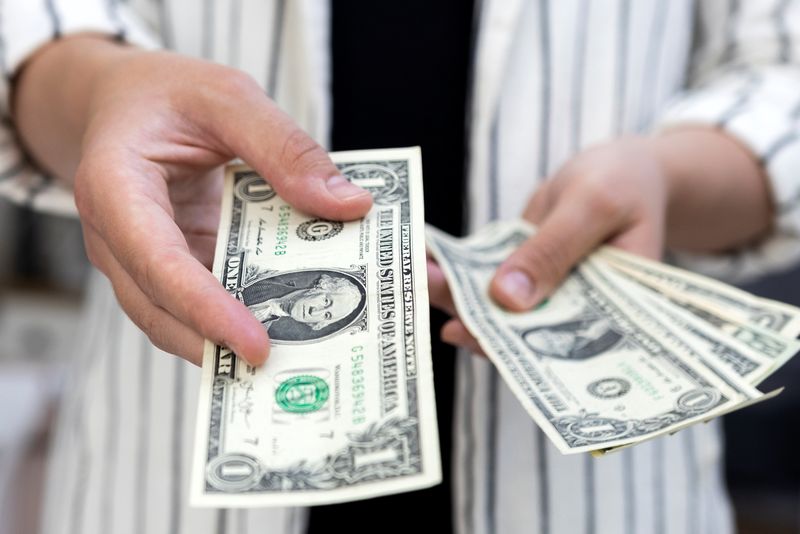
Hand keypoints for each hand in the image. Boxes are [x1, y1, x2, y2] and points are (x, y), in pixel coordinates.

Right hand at [17, 39, 371, 365]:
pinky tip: (293, 325)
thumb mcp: (226, 97)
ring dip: (236, 344)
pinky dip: (243, 318)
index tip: (257, 345)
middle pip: (164, 311)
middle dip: (226, 346)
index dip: (203, 308)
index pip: (155, 262)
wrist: (123, 104)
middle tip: (297, 369)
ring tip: (303, 359)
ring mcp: (144, 263)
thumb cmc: (164, 95)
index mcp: (115, 189)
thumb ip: (283, 146)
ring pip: (181, 321)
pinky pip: (202, 304)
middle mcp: (121, 240)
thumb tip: (348, 205)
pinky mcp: (173, 270)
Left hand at [430, 137, 670, 351]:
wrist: (625, 167)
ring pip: (496, 305)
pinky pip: (489, 276)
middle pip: (519, 331)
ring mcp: (545, 293)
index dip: (515, 351)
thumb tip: (506, 299)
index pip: (562, 346)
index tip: (471, 337)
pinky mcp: (523, 271)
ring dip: (456, 294)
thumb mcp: (593, 206)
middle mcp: (573, 315)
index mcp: (609, 316)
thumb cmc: (625, 182)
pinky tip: (427, 259)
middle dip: (472, 318)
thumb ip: (553, 250)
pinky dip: (461, 268)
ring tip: (416, 277)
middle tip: (426, 300)